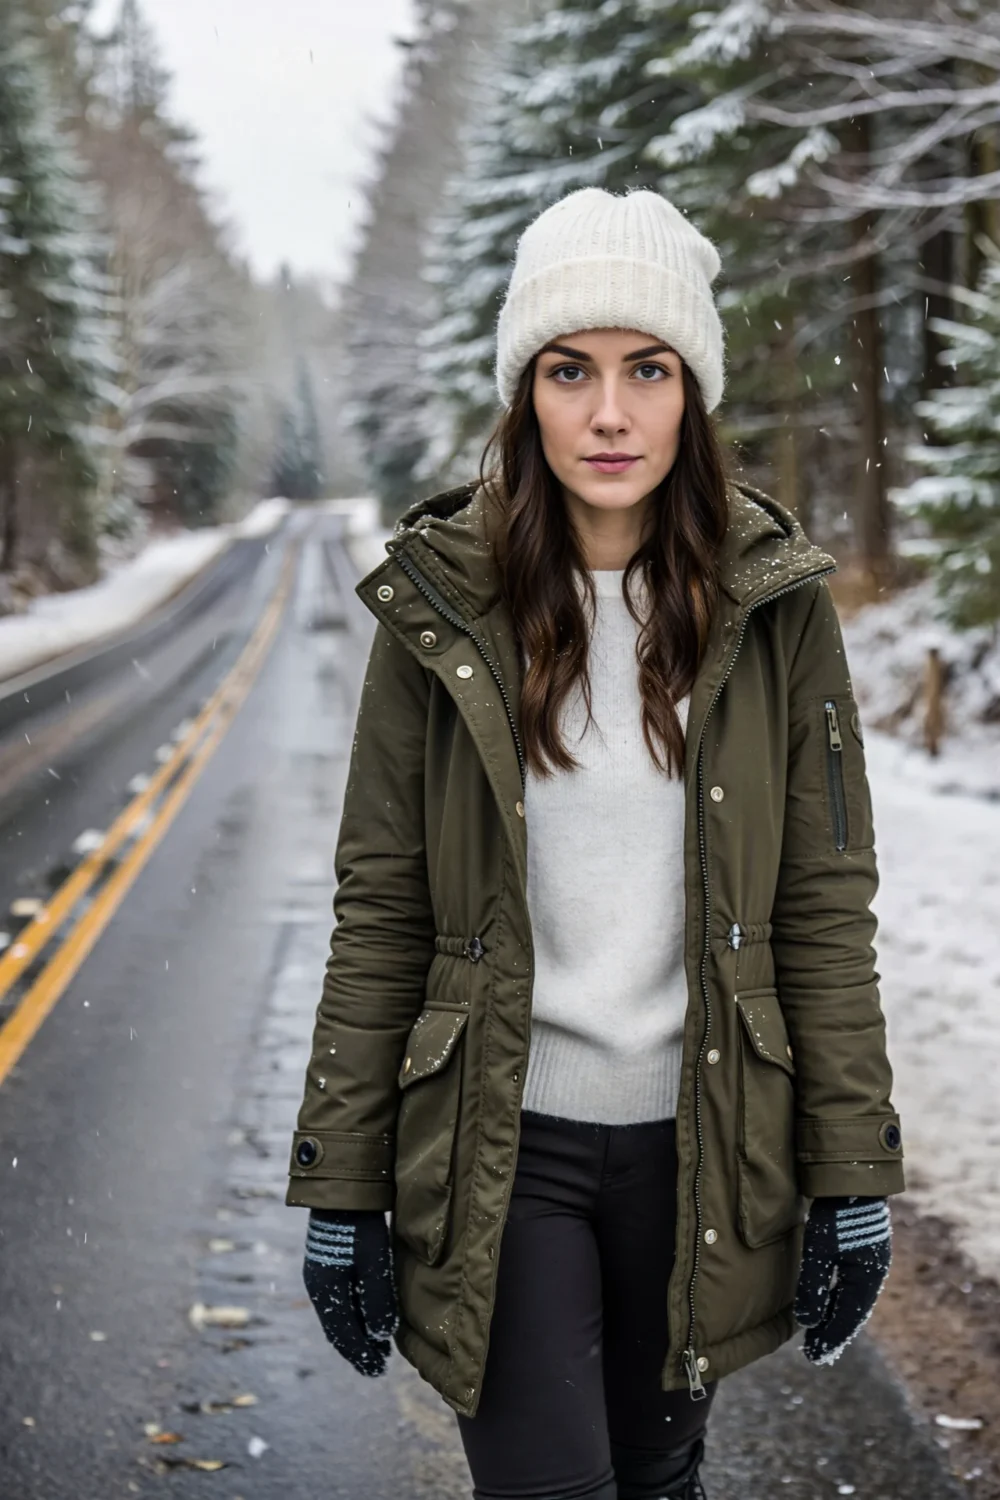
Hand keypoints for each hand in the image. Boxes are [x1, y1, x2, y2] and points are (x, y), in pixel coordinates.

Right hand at [302, 1209, 397, 1376]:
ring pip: (338, 1315)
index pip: (344, 1334)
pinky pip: (339, 1301)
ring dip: (356, 1332)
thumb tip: (381, 1335)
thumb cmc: (359, 1226)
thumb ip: (377, 1299)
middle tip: (377, 1365)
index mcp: (325, 1290)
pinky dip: (353, 1315)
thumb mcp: (374, 1263)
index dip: (361, 1355)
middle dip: (358, 1348)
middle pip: (338, 1328)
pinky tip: (367, 1316)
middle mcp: (318, 1287)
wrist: (342, 1191)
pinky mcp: (327, 1264)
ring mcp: (320, 1275)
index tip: (377, 1371)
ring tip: (376, 1345)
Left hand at [794, 1195, 890, 1364]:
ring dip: (835, 1316)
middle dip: (833, 1331)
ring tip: (818, 1332)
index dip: (831, 1338)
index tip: (815, 1357)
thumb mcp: (820, 1251)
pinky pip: (850, 1284)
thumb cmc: (836, 1215)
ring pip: (851, 1298)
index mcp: (868, 1279)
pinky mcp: (862, 1250)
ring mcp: (870, 1262)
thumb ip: (814, 1287)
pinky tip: (826, 1302)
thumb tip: (809, 1323)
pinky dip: (838, 1298)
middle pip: (852, 1312)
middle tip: (815, 1352)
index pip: (847, 1318)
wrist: (853, 1179)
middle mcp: (873, 1274)